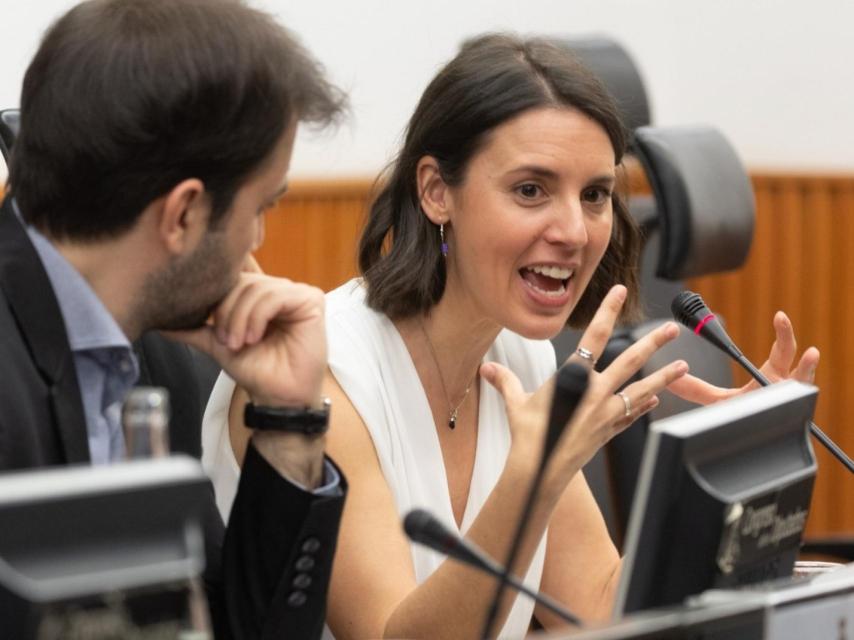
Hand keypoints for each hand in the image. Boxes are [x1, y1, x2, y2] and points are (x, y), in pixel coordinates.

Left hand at [166, 269, 326, 408]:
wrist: (277, 397)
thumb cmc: (256, 370)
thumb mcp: (218, 345)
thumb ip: (194, 329)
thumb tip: (159, 323)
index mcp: (259, 295)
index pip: (236, 272)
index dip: (220, 282)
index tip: (207, 309)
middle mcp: (278, 289)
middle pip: (242, 280)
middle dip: (226, 310)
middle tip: (226, 340)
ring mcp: (295, 293)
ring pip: (256, 288)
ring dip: (240, 318)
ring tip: (238, 342)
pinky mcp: (310, 300)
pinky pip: (275, 296)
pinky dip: (258, 316)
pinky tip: (254, 336)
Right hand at [481, 285, 688, 480]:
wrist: (540, 470)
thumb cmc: (527, 435)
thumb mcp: (515, 403)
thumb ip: (504, 381)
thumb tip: (486, 369)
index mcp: (574, 377)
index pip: (594, 336)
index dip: (607, 311)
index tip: (619, 292)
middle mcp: (595, 392)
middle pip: (630, 361)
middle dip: (653, 342)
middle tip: (672, 328)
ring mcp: (606, 413)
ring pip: (641, 389)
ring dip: (663, 377)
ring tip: (683, 365)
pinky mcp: (608, 432)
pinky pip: (631, 416)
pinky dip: (643, 406)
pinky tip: (654, 400)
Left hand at [668, 310, 819, 404]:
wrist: (750, 444)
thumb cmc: (743, 418)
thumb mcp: (717, 401)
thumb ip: (695, 389)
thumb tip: (670, 380)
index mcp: (769, 376)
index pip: (778, 350)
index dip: (781, 332)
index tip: (779, 314)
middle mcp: (783, 384)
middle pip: (788, 356)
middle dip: (787, 337)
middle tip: (781, 317)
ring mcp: (790, 399)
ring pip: (802, 380)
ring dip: (807, 367)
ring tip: (811, 353)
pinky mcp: (793, 414)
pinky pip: (800, 403)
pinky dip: (805, 391)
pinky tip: (807, 383)